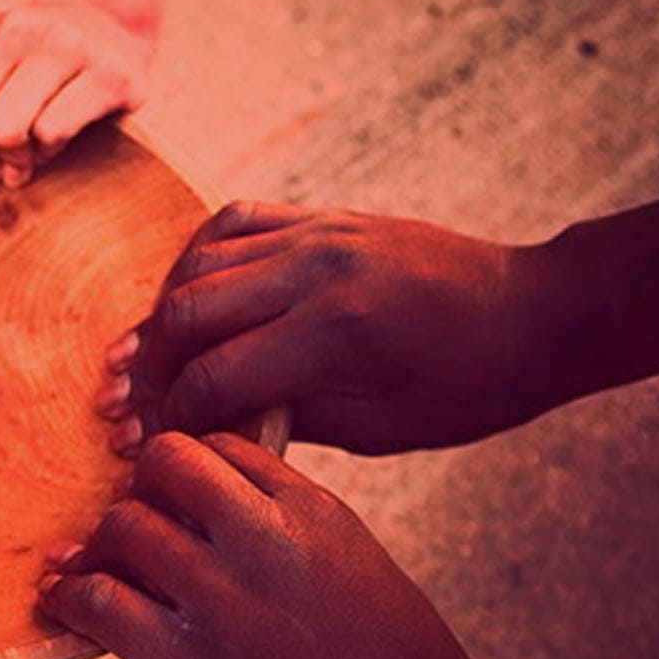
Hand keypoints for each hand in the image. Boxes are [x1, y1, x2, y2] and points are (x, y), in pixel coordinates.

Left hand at [0, 0, 156, 187]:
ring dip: (14, 155)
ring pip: (2, 134)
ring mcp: (60, 44)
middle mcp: (9, 25)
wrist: (108, 29)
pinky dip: (50, 149)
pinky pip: (50, 134)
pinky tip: (56, 137)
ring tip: (27, 144)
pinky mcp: (106, 74)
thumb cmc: (26, 63)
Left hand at [39, 432, 520, 658]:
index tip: (166, 495)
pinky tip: (63, 601)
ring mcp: (227, 600)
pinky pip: (101, 602)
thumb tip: (215, 516)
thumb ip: (291, 533)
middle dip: (139, 489)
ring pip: (125, 526)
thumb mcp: (357, 571)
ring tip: (90, 566)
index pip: (220, 447)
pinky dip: (70, 596)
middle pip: (165, 466)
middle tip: (128, 523)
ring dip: (99, 545)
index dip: (182, 468)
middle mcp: (268, 541)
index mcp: (315, 512)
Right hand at [98, 201, 551, 454]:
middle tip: (126, 401)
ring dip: (163, 312)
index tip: (150, 442)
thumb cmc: (467, 387)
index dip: (172, 415)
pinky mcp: (322, 216)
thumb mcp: (380, 427)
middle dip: (147, 363)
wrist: (531, 312)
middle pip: (187, 310)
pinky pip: (233, 221)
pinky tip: (186, 294)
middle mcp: (316, 270)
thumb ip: (289, 418)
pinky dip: (196, 259)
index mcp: (335, 332)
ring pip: (198, 262)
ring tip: (146, 356)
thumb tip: (209, 422)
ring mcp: (317, 233)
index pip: (215, 375)